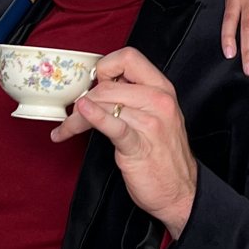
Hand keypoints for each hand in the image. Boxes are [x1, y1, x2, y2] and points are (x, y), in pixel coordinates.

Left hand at [55, 47, 199, 239]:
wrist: (181, 192)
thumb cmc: (164, 154)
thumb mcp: (156, 114)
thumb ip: (134, 95)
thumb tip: (101, 84)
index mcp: (162, 88)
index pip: (128, 57)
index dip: (106, 67)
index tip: (96, 84)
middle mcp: (159, 101)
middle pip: (108, 84)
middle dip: (84, 97)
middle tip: (73, 114)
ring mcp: (151, 123)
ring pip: (103, 103)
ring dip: (77, 118)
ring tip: (67, 128)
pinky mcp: (139, 146)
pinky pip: (114, 125)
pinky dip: (94, 117)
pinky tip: (82, 113)